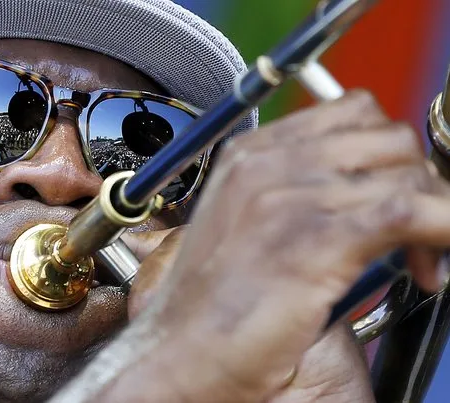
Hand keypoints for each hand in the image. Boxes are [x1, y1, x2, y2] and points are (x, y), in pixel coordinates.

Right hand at [51, 91, 449, 401]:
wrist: (181, 349)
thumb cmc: (212, 302)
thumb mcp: (245, 225)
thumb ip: (295, 194)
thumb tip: (362, 191)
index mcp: (250, 154)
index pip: (350, 113)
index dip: (387, 150)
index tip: (396, 189)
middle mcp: (270, 163)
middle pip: (386, 136)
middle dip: (418, 179)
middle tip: (417, 234)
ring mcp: (292, 196)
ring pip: (406, 171)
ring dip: (435, 213)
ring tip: (421, 264)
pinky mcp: (316, 238)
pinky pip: (411, 212)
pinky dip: (442, 229)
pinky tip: (434, 264)